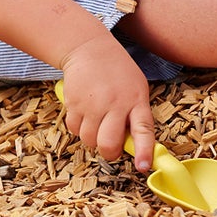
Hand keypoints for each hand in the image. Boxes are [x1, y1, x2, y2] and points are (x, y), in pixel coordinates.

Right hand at [60, 36, 154, 170]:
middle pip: (108, 144)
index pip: (143, 130)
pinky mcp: (74, 104)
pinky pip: (74, 129)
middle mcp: (115, 104)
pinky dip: (78, 127)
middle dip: (109, 152)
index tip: (142, 167)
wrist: (89, 49)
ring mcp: (92, 104)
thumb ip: (136, 114)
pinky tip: (84, 112)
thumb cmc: (117, 72)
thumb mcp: (136, 88)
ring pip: (89, 140)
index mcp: (136, 100)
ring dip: (92, 137)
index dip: (143, 151)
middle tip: (110, 146)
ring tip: (97, 120)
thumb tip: (131, 145)